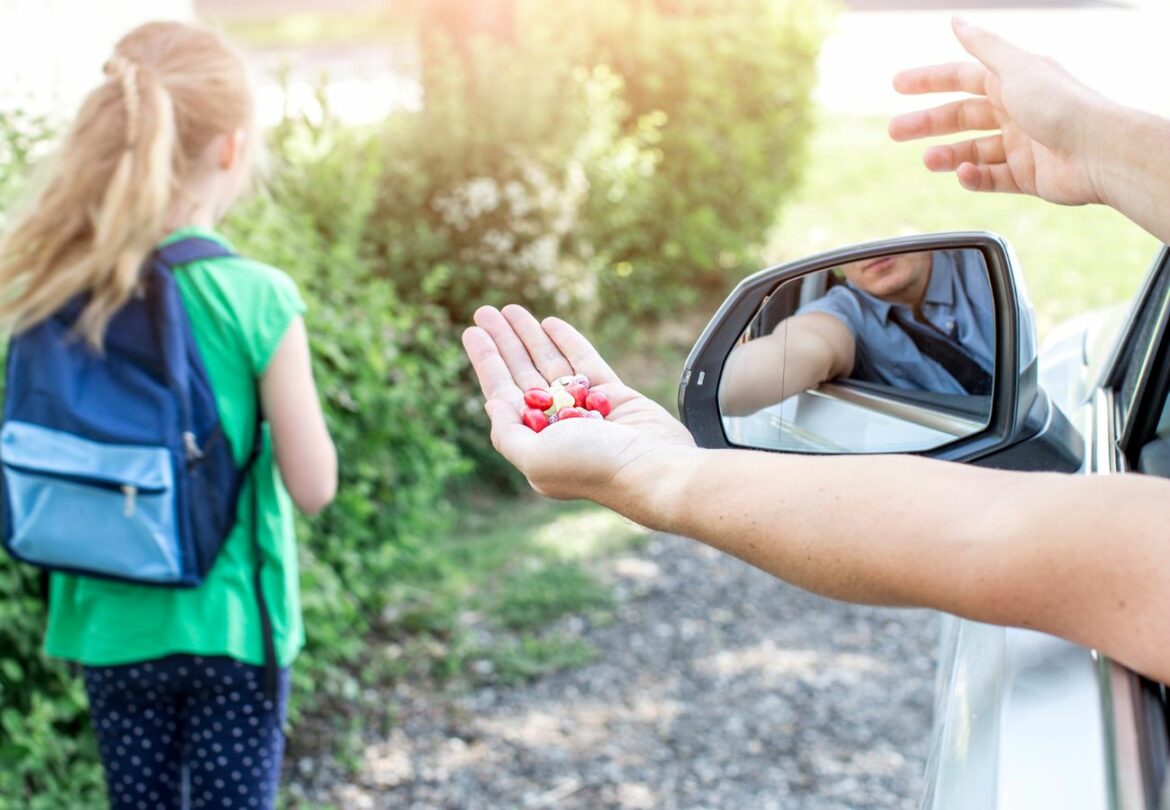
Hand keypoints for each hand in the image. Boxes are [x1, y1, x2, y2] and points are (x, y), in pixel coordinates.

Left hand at [461, 305, 696, 504]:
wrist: (653, 469)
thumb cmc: (593, 467)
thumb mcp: (535, 458)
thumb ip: (508, 433)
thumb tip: (494, 402)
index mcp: (536, 444)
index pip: (504, 394)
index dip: (488, 362)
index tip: (472, 333)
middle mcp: (559, 427)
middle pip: (525, 375)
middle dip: (504, 342)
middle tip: (485, 312)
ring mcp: (587, 410)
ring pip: (553, 365)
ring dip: (530, 336)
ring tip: (510, 309)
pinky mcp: (615, 396)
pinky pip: (586, 363)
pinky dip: (568, 342)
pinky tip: (549, 323)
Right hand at [889, 17, 1108, 205]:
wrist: (1098, 151)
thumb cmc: (1060, 104)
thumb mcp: (1015, 68)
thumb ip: (983, 46)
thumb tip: (956, 21)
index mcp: (1013, 81)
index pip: (962, 77)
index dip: (930, 80)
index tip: (898, 86)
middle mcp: (1016, 111)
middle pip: (961, 117)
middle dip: (927, 123)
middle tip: (896, 130)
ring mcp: (1020, 145)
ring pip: (972, 150)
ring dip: (947, 155)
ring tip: (929, 160)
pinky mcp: (1025, 176)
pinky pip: (990, 177)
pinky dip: (974, 177)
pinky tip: (964, 174)